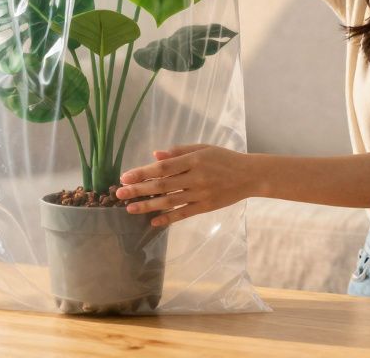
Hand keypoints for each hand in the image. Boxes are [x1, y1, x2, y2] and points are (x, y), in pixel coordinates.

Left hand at [115, 144, 257, 226]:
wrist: (250, 175)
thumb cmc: (224, 158)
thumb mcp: (203, 148)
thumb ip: (179, 151)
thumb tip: (155, 156)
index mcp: (194, 160)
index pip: (163, 167)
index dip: (142, 172)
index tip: (125, 176)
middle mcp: (195, 177)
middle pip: (162, 185)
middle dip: (139, 190)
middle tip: (119, 194)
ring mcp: (200, 194)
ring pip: (169, 202)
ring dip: (148, 206)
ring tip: (129, 208)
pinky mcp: (205, 207)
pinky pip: (183, 214)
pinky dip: (168, 218)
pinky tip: (153, 221)